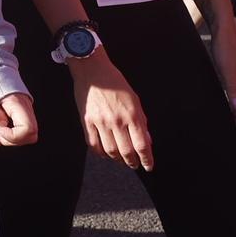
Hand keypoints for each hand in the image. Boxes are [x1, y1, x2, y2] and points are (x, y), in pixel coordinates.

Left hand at [0, 75, 38, 146]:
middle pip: (31, 134)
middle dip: (13, 140)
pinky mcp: (20, 109)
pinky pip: (22, 126)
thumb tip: (0, 124)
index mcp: (16, 100)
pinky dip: (11, 133)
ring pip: (28, 133)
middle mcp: (25, 105)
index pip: (27, 128)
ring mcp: (24, 107)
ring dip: (12, 139)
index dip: (13, 137)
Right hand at [70, 54, 152, 170]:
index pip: (142, 144)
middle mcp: (116, 120)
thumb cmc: (115, 82)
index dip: (147, 159)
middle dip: (133, 162)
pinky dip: (101, 153)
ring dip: (118, 159)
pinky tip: (105, 153)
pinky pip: (93, 144)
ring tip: (121, 160)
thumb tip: (147, 140)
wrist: (92, 70)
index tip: (149, 166)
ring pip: (110, 151)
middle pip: (126, 151)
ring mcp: (100, 122)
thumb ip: (141, 120)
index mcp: (131, 114)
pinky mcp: (86, 121)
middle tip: (135, 164)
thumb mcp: (134, 99)